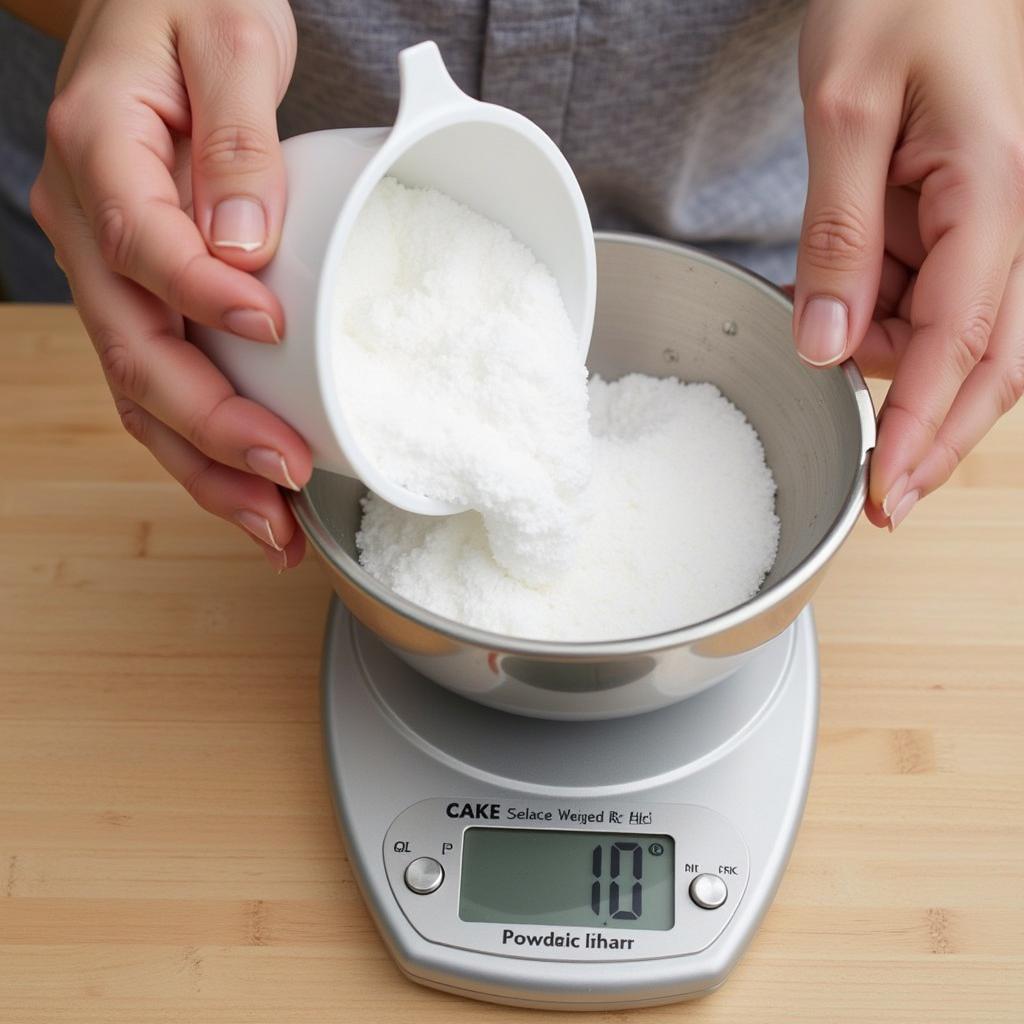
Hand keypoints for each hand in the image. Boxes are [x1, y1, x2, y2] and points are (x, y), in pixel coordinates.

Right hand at [30, 0, 309, 569]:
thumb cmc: (192, 5)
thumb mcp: (227, 37)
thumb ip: (235, 139)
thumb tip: (244, 245)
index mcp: (98, 152)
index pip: (142, 245)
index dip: (202, 296)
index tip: (272, 324)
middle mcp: (88, 226)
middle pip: (135, 353)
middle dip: (211, 429)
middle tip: (285, 480)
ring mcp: (110, 269)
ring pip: (142, 390)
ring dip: (207, 468)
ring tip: (273, 530)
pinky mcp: (144, 293)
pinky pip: (162, 380)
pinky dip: (206, 444)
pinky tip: (253, 488)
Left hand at [794, 0, 1023, 529]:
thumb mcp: (844, 115)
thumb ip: (838, 235)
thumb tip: (829, 344)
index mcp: (991, 192)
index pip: (963, 341)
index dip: (924, 427)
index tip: (888, 490)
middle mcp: (1008, 216)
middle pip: (993, 360)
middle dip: (936, 433)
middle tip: (885, 496)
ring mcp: (989, 218)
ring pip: (961, 333)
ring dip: (898, 363)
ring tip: (828, 327)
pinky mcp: (962, 214)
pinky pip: (933, 292)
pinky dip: (886, 317)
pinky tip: (838, 303)